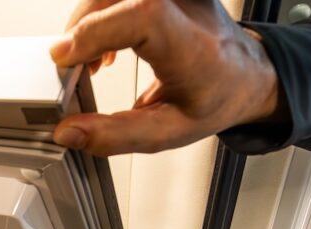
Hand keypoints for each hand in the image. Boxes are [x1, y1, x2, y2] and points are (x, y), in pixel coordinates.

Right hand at [50, 0, 283, 155]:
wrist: (245, 74)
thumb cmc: (214, 99)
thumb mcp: (167, 131)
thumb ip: (116, 135)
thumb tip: (69, 132)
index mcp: (193, 49)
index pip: (142, 17)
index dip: (96, 32)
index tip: (64, 57)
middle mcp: (189, 9)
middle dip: (81, 28)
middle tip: (73, 67)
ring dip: (89, 21)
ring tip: (88, 60)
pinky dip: (100, 15)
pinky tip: (104, 46)